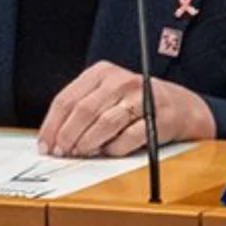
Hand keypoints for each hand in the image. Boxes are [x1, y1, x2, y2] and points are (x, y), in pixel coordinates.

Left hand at [38, 61, 215, 157]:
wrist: (180, 106)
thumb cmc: (135, 103)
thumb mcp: (107, 95)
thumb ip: (82, 110)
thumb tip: (54, 138)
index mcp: (102, 72)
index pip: (67, 99)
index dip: (52, 125)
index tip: (45, 145)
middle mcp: (120, 80)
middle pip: (83, 111)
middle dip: (67, 136)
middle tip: (62, 152)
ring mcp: (140, 97)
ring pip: (104, 123)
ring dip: (88, 143)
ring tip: (81, 153)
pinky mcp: (156, 117)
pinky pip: (129, 137)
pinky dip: (114, 148)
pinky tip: (108, 152)